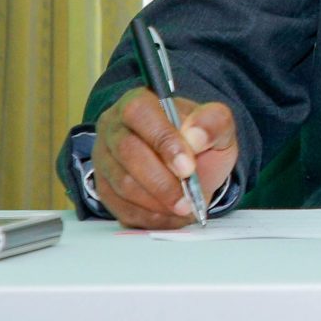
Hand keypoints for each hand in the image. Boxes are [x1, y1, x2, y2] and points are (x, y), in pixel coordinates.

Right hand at [91, 87, 236, 230]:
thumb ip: (213, 123)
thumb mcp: (218, 125)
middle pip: (128, 153)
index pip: (140, 113)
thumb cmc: (199, 139)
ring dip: (155, 203)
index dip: (163, 140)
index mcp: (139, 102)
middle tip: (187, 200)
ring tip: (183, 209)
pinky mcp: (103, 187)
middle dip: (161, 182)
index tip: (188, 167)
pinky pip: (119, 207)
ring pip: (122, 184)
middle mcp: (114, 127)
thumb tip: (195, 136)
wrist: (191, 164)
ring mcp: (104, 158)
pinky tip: (169, 217)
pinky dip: (148, 217)